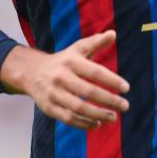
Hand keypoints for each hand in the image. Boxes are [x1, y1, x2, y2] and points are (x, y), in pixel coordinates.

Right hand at [0, 30, 129, 129]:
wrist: (31, 72)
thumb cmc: (62, 61)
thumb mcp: (77, 49)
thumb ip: (96, 42)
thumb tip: (113, 34)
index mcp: (71, 61)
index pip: (95, 72)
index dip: (112, 80)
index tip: (126, 88)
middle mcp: (61, 77)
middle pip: (88, 91)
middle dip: (109, 100)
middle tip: (125, 106)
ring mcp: (54, 93)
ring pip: (79, 107)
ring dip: (99, 114)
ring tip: (114, 116)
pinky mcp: (49, 108)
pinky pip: (68, 118)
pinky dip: (84, 123)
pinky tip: (98, 124)